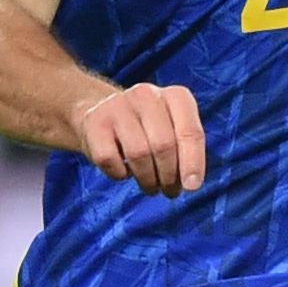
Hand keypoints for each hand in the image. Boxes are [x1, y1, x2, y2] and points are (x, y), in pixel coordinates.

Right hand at [65, 78, 206, 193]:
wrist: (100, 113)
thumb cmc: (147, 130)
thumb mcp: (173, 131)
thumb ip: (187, 153)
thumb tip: (190, 183)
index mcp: (175, 96)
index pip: (190, 131)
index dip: (193, 163)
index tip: (191, 187)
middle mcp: (147, 95)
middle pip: (164, 145)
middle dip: (169, 176)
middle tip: (168, 191)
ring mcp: (118, 105)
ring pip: (138, 153)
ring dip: (147, 179)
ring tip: (150, 186)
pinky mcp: (94, 121)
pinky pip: (110, 159)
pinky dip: (120, 174)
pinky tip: (124, 171)